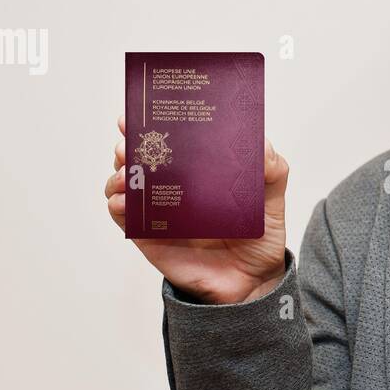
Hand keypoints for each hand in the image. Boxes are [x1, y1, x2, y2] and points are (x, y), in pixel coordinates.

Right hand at [105, 115, 289, 303]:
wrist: (253, 280)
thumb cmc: (260, 234)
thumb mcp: (272, 196)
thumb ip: (271, 168)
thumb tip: (260, 143)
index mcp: (197, 167)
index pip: (169, 137)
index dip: (152, 121)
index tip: (141, 108)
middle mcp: (173, 184)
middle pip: (138, 154)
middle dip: (128, 143)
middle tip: (130, 142)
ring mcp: (157, 209)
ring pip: (123, 182)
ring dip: (119, 173)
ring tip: (128, 173)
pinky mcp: (148, 235)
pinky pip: (123, 217)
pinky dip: (118, 205)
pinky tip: (125, 201)